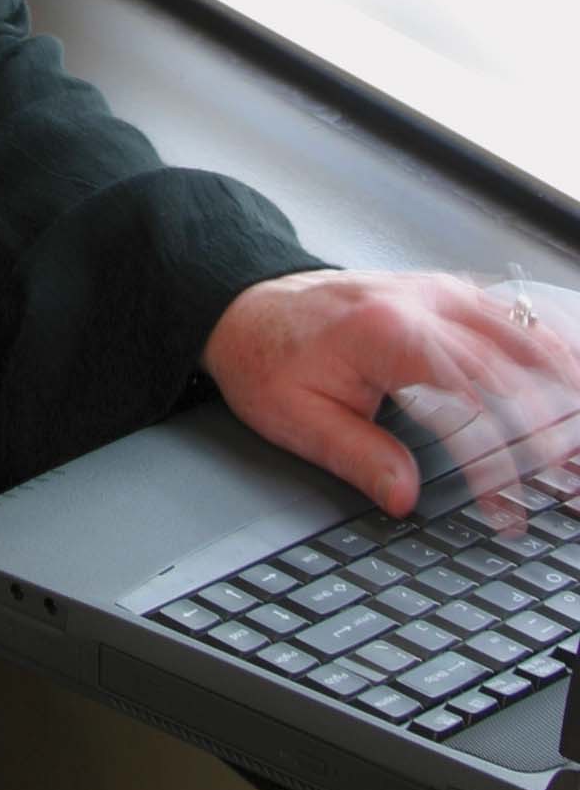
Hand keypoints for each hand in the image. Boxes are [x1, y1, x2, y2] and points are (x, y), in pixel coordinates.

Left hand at [200, 268, 579, 520]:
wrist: (243, 306)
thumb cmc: (268, 357)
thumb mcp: (299, 419)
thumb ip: (358, 457)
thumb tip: (404, 497)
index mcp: (386, 332)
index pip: (467, 396)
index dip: (496, 452)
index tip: (508, 499)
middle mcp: (418, 302)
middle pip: (508, 361)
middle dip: (546, 420)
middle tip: (568, 470)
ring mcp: (432, 290)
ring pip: (518, 328)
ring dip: (558, 376)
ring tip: (575, 433)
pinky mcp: (438, 291)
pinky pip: (505, 310)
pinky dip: (542, 341)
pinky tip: (565, 369)